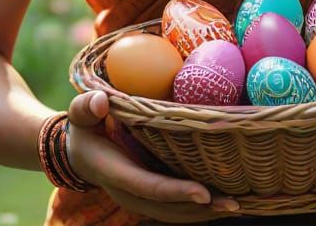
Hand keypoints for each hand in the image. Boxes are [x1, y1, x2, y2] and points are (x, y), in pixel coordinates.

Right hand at [66, 90, 240, 221]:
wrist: (78, 152)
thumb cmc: (85, 126)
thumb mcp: (81, 113)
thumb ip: (87, 107)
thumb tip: (100, 102)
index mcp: (115, 172)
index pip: (149, 186)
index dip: (176, 192)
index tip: (204, 193)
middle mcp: (129, 192)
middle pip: (168, 208)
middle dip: (200, 209)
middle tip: (234, 203)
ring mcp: (140, 197)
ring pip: (174, 213)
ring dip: (204, 212)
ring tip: (236, 204)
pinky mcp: (150, 195)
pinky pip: (175, 206)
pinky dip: (199, 207)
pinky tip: (222, 199)